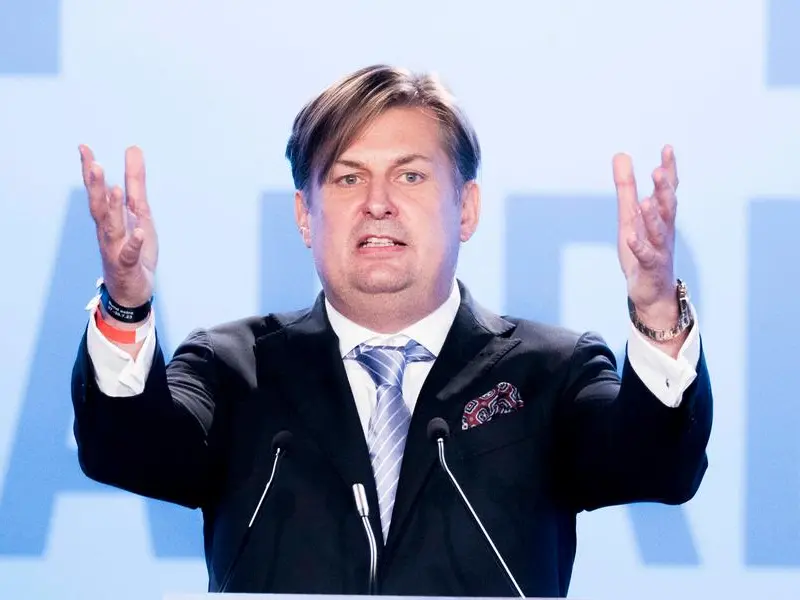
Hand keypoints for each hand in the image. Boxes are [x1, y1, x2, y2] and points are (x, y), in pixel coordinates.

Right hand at [79, 145, 157, 308]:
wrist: (132, 289)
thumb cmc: (133, 247)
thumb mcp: (139, 211)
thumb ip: (135, 182)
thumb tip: (132, 149)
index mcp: (110, 217)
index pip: (97, 191)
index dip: (90, 170)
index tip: (84, 148)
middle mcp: (108, 231)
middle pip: (99, 206)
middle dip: (96, 187)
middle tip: (94, 164)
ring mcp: (117, 248)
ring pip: (112, 228)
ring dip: (113, 210)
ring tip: (116, 190)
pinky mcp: (128, 265)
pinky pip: (130, 254)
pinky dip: (134, 243)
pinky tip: (140, 233)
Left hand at [613, 145, 678, 327]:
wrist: (652, 291)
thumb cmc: (643, 250)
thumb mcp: (630, 215)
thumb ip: (626, 187)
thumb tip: (621, 155)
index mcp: (661, 217)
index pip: (667, 190)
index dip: (669, 170)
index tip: (667, 148)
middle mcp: (664, 230)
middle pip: (667, 207)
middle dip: (664, 190)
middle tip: (658, 171)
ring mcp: (658, 249)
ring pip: (658, 232)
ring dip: (653, 217)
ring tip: (646, 202)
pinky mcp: (650, 267)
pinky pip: (646, 256)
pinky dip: (639, 247)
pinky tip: (631, 238)